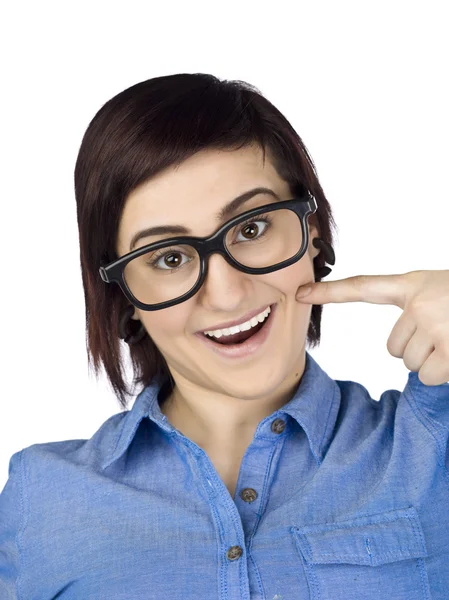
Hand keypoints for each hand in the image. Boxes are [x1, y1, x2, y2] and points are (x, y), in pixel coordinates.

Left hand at [295, 270, 448, 385]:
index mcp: (413, 285)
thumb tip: (402, 347)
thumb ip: (416, 310)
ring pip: (410, 364)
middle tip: (445, 334)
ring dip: (434, 362)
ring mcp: (433, 325)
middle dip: (417, 350)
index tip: (301, 292)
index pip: (363, 287)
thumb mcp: (442, 293)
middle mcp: (417, 303)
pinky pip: (427, 376)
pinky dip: (443, 374)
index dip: (330, 292)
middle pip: (392, 347)